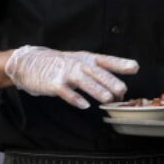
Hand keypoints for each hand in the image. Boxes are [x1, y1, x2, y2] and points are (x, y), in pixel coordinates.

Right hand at [4, 45, 138, 109]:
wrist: (29, 62)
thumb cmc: (60, 64)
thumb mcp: (80, 63)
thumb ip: (98, 75)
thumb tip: (119, 90)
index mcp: (87, 58)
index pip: (107, 60)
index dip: (120, 64)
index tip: (135, 67)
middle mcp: (78, 64)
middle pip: (97, 72)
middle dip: (110, 81)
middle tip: (122, 91)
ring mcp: (66, 73)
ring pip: (84, 81)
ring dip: (96, 90)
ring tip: (108, 99)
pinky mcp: (54, 83)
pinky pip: (66, 92)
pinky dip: (75, 98)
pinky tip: (84, 105)